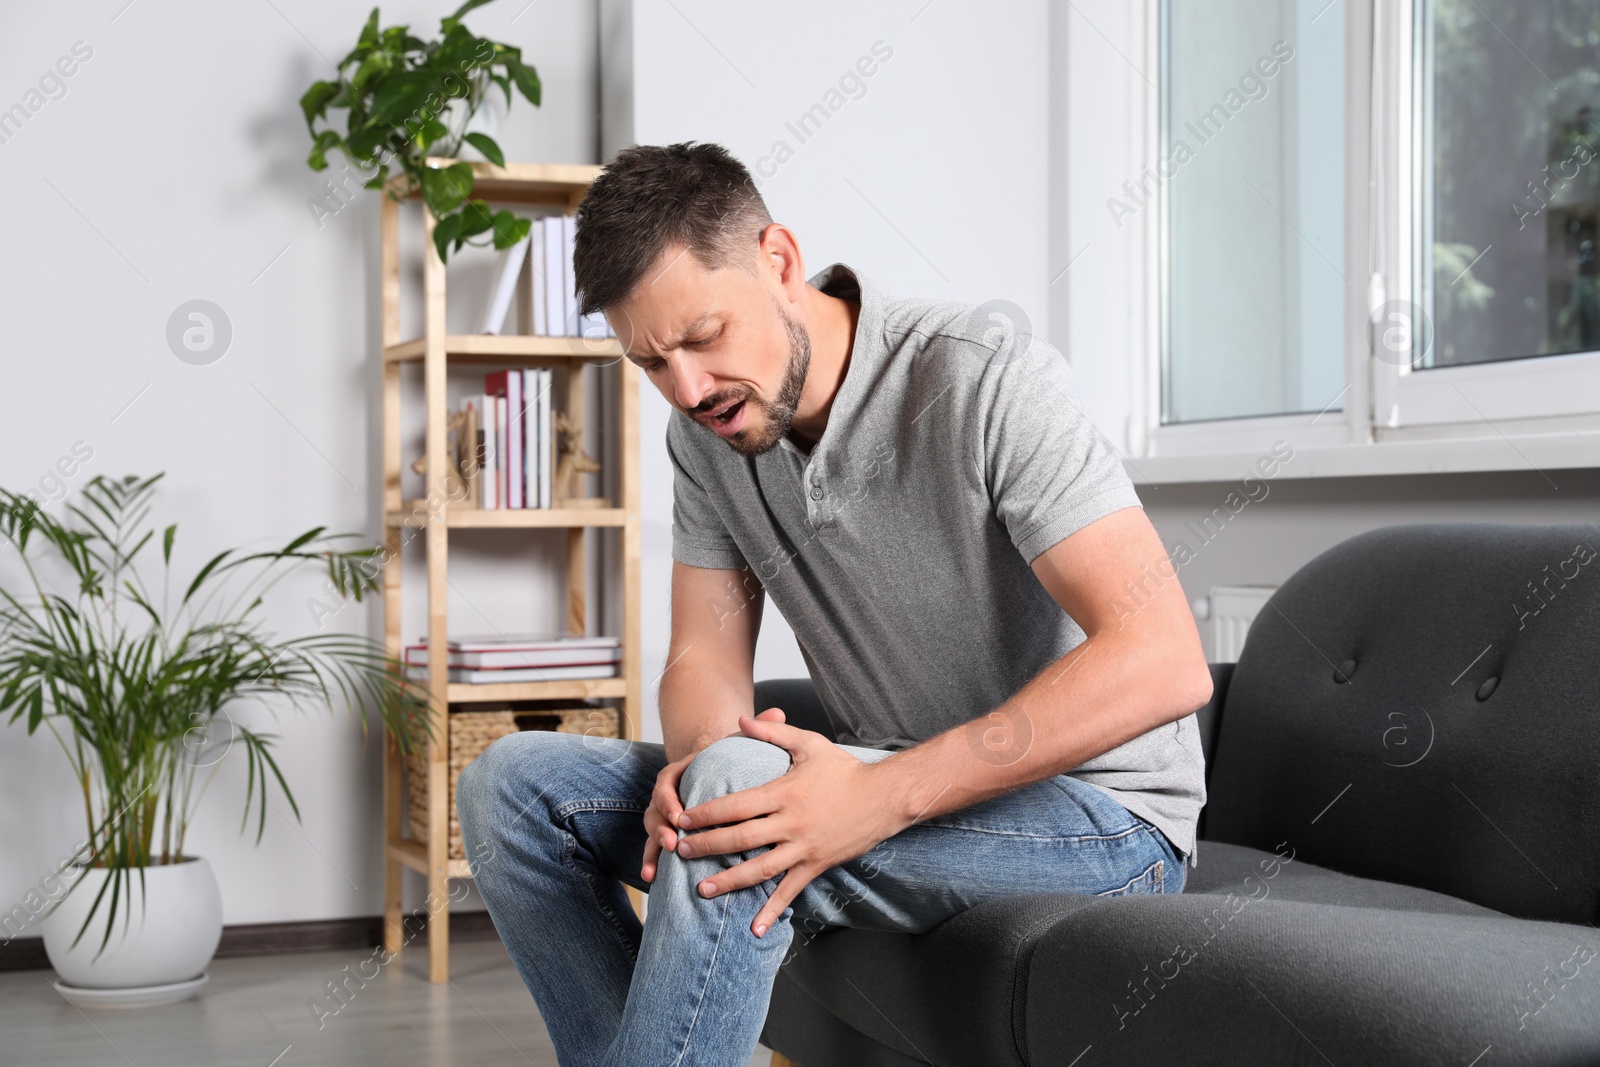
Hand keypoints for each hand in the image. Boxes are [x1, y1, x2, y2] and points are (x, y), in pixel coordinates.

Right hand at [641, 706, 787, 883]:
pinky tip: (653, 878)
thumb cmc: (732, 758)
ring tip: (661, 867)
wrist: (717, 768)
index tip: (681, 815)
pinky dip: (651, 861)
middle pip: (657, 810)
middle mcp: (669, 792)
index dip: (669, 800)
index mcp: (681, 770)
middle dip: (662, 828)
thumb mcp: (742, 742)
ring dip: (654, 848)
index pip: (666, 783)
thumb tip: (777, 711)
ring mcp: (667, 813)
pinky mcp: (670, 830)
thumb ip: (758, 729)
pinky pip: (655, 846)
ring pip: (653, 830)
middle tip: (674, 843)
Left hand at [676, 715, 908, 936]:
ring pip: (760, 869)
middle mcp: (791, 823)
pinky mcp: (816, 865)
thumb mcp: (808, 744)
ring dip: (728, 880)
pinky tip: (754, 929)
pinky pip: (790, 891)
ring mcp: (804, 848)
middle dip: (707, 845)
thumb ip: (772, 732)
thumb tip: (740, 721)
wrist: (885, 797)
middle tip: (679, 851)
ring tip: (701, 890)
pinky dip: (772, 910)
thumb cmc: (844, 769)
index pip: (736, 805)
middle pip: (740, 838)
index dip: (706, 813)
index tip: (683, 819)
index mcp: (784, 793)